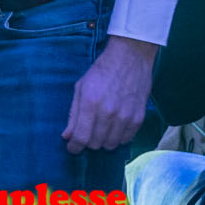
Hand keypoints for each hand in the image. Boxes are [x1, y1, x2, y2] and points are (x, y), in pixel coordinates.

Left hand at [63, 36, 156, 153]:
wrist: (130, 57)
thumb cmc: (102, 71)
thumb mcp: (81, 88)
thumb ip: (74, 114)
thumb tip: (66, 136)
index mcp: (90, 104)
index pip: (81, 138)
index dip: (74, 147)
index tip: (72, 147)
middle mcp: (108, 113)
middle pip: (95, 144)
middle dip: (88, 141)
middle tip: (89, 131)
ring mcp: (125, 117)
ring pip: (111, 145)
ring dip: (104, 140)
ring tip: (103, 128)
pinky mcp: (138, 118)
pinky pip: (126, 140)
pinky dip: (119, 137)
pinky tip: (116, 126)